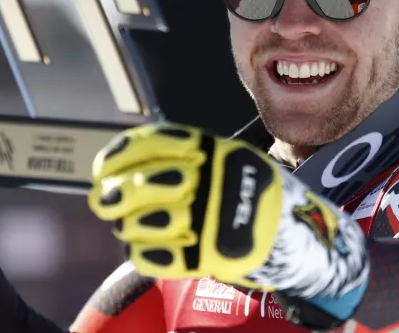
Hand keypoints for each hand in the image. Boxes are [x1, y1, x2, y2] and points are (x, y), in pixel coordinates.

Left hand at [88, 122, 291, 289]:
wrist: (296, 234)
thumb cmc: (249, 193)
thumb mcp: (225, 157)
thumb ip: (181, 155)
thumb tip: (118, 163)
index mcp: (213, 151)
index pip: (153, 143)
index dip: (119, 155)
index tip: (102, 166)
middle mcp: (212, 181)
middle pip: (142, 183)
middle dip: (115, 193)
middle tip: (104, 199)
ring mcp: (211, 220)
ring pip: (144, 221)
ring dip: (127, 224)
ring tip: (128, 224)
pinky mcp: (209, 256)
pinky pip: (157, 256)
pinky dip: (143, 251)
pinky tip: (142, 245)